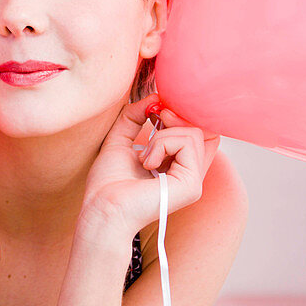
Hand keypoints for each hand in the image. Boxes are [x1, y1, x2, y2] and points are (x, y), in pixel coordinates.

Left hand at [81, 93, 220, 240]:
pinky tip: (148, 163)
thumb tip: (155, 96)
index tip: (157, 110)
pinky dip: (162, 143)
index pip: (201, 131)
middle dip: (177, 116)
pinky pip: (186, 142)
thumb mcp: (121, 138)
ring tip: (144, 156)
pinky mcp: (192, 184)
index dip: (183, 114)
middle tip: (154, 118)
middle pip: (203, 129)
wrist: (102, 208)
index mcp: (179, 166)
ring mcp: (194, 180)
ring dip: (162, 135)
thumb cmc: (108, 183)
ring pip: (193, 132)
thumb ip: (136, 115)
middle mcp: (191, 173)